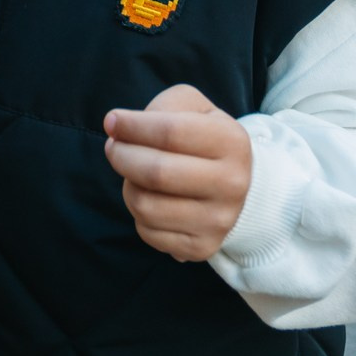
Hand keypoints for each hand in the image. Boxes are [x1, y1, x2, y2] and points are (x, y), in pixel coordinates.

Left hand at [105, 84, 252, 262]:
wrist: (243, 189)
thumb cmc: (206, 140)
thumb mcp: (195, 109)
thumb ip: (161, 107)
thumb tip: (117, 126)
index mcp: (231, 142)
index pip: (169, 132)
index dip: (132, 126)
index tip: (113, 122)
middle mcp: (231, 184)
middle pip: (155, 172)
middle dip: (121, 156)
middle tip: (114, 147)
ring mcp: (218, 220)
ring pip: (145, 205)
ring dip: (128, 186)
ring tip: (134, 175)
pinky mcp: (202, 247)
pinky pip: (147, 232)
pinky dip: (138, 214)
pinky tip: (151, 199)